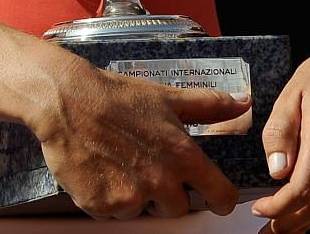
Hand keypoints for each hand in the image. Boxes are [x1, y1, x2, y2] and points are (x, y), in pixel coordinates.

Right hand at [30, 52, 246, 219]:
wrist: (67, 101)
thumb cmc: (117, 97)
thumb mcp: (167, 97)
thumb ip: (208, 106)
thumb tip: (242, 103)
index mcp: (182, 156)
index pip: (219, 196)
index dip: (219, 199)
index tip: (214, 198)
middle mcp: (160, 182)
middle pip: (178, 209)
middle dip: (167, 194)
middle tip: (147, 168)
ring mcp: (130, 197)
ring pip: (142, 212)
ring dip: (134, 196)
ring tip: (118, 164)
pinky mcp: (101, 205)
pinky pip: (112, 213)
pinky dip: (107, 198)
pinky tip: (100, 171)